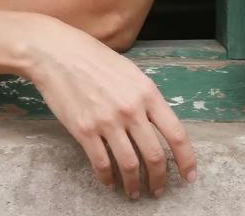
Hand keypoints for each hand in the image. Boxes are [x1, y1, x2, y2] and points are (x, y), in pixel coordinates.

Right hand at [24, 16, 197, 198]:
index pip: (176, 134)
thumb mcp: (128, 71)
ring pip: (130, 165)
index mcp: (146, 92)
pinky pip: (102, 163)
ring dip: (134, 184)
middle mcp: (130, 109)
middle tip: (158, 189)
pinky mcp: (85, 130)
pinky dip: (107, 178)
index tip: (188, 176)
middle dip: (159, 179)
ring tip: (133, 192)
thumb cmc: (91, 57)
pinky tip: (109, 181)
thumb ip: (144, 97)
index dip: (186, 160)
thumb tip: (156, 124)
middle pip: (155, 156)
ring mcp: (107, 121)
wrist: (56, 52)